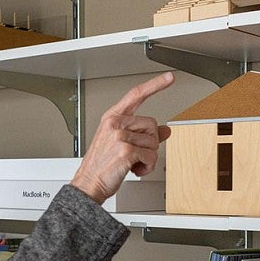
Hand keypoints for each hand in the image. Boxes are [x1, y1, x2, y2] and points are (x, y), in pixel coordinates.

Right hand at [70, 72, 174, 203]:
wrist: (89, 183)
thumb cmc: (103, 164)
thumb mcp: (121, 143)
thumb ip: (144, 134)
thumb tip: (166, 130)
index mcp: (112, 118)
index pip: (136, 95)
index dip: (155, 85)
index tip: (169, 77)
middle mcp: (115, 124)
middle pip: (152, 125)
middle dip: (150, 143)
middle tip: (135, 153)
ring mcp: (119, 136)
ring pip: (154, 143)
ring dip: (148, 158)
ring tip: (131, 163)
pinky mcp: (126, 150)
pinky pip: (151, 156)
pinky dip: (147, 167)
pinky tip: (134, 169)